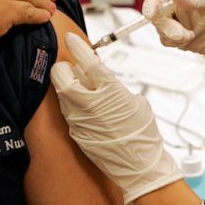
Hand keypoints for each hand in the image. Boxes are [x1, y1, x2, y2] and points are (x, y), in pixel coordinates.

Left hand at [51, 33, 181, 204]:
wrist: (139, 166)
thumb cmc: (143, 133)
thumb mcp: (134, 101)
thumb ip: (113, 87)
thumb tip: (99, 79)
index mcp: (110, 91)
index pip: (88, 61)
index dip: (78, 46)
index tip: (70, 37)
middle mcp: (89, 103)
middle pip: (62, 75)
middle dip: (64, 67)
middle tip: (72, 67)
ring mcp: (79, 119)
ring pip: (61, 93)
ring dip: (67, 85)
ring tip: (80, 87)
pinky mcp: (75, 132)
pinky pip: (67, 111)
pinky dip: (71, 104)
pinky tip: (82, 106)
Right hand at [143, 0, 204, 75]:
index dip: (151, 2)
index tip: (150, 14)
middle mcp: (176, 4)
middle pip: (155, 12)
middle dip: (165, 25)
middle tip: (181, 35)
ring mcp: (176, 21)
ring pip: (159, 28)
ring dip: (172, 35)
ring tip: (190, 36)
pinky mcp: (177, 36)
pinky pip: (165, 39)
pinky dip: (175, 42)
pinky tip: (190, 40)